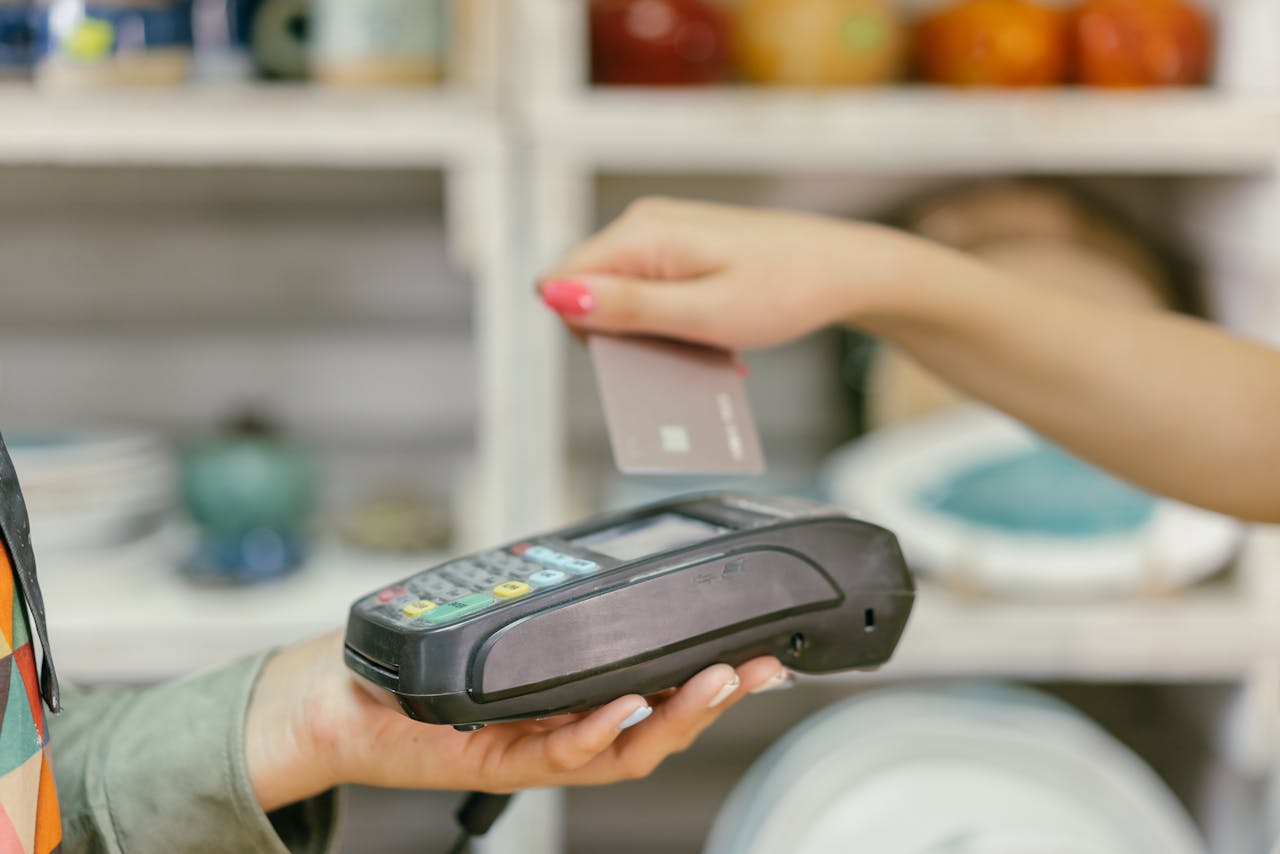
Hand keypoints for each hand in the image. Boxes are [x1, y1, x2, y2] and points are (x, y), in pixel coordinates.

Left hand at [245, 631, 786, 810]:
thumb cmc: (422, 666)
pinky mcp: (498, 759)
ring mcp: (537, 749)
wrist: (344, 700)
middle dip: (717, 699)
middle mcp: (567, 730)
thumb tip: (610, 567)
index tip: (757, 646)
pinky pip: (559, 753)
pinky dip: (597, 731)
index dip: (711, 677)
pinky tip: (626, 706)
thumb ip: (556, 612)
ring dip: (677, 716)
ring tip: (718, 682)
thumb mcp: (503, 625)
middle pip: (661, 727)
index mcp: (576, 699)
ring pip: (627, 748)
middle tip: (763, 667)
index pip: (659, 692)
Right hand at [539, 197, 934, 350]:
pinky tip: (707, 338)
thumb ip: (626, 308)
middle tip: (677, 355)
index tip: (637, 352)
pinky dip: (669, 321)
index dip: (584, 329)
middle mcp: (644, 224)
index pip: (559, 283)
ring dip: (648, 334)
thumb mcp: (702, 314)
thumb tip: (553, 295)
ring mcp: (664, 233)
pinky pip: (650, 291)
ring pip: (619, 295)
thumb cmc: (785, 291)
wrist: (845, 270)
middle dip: (619, 335)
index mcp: (641, 234)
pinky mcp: (682, 246)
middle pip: (587, 291)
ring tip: (700, 349)